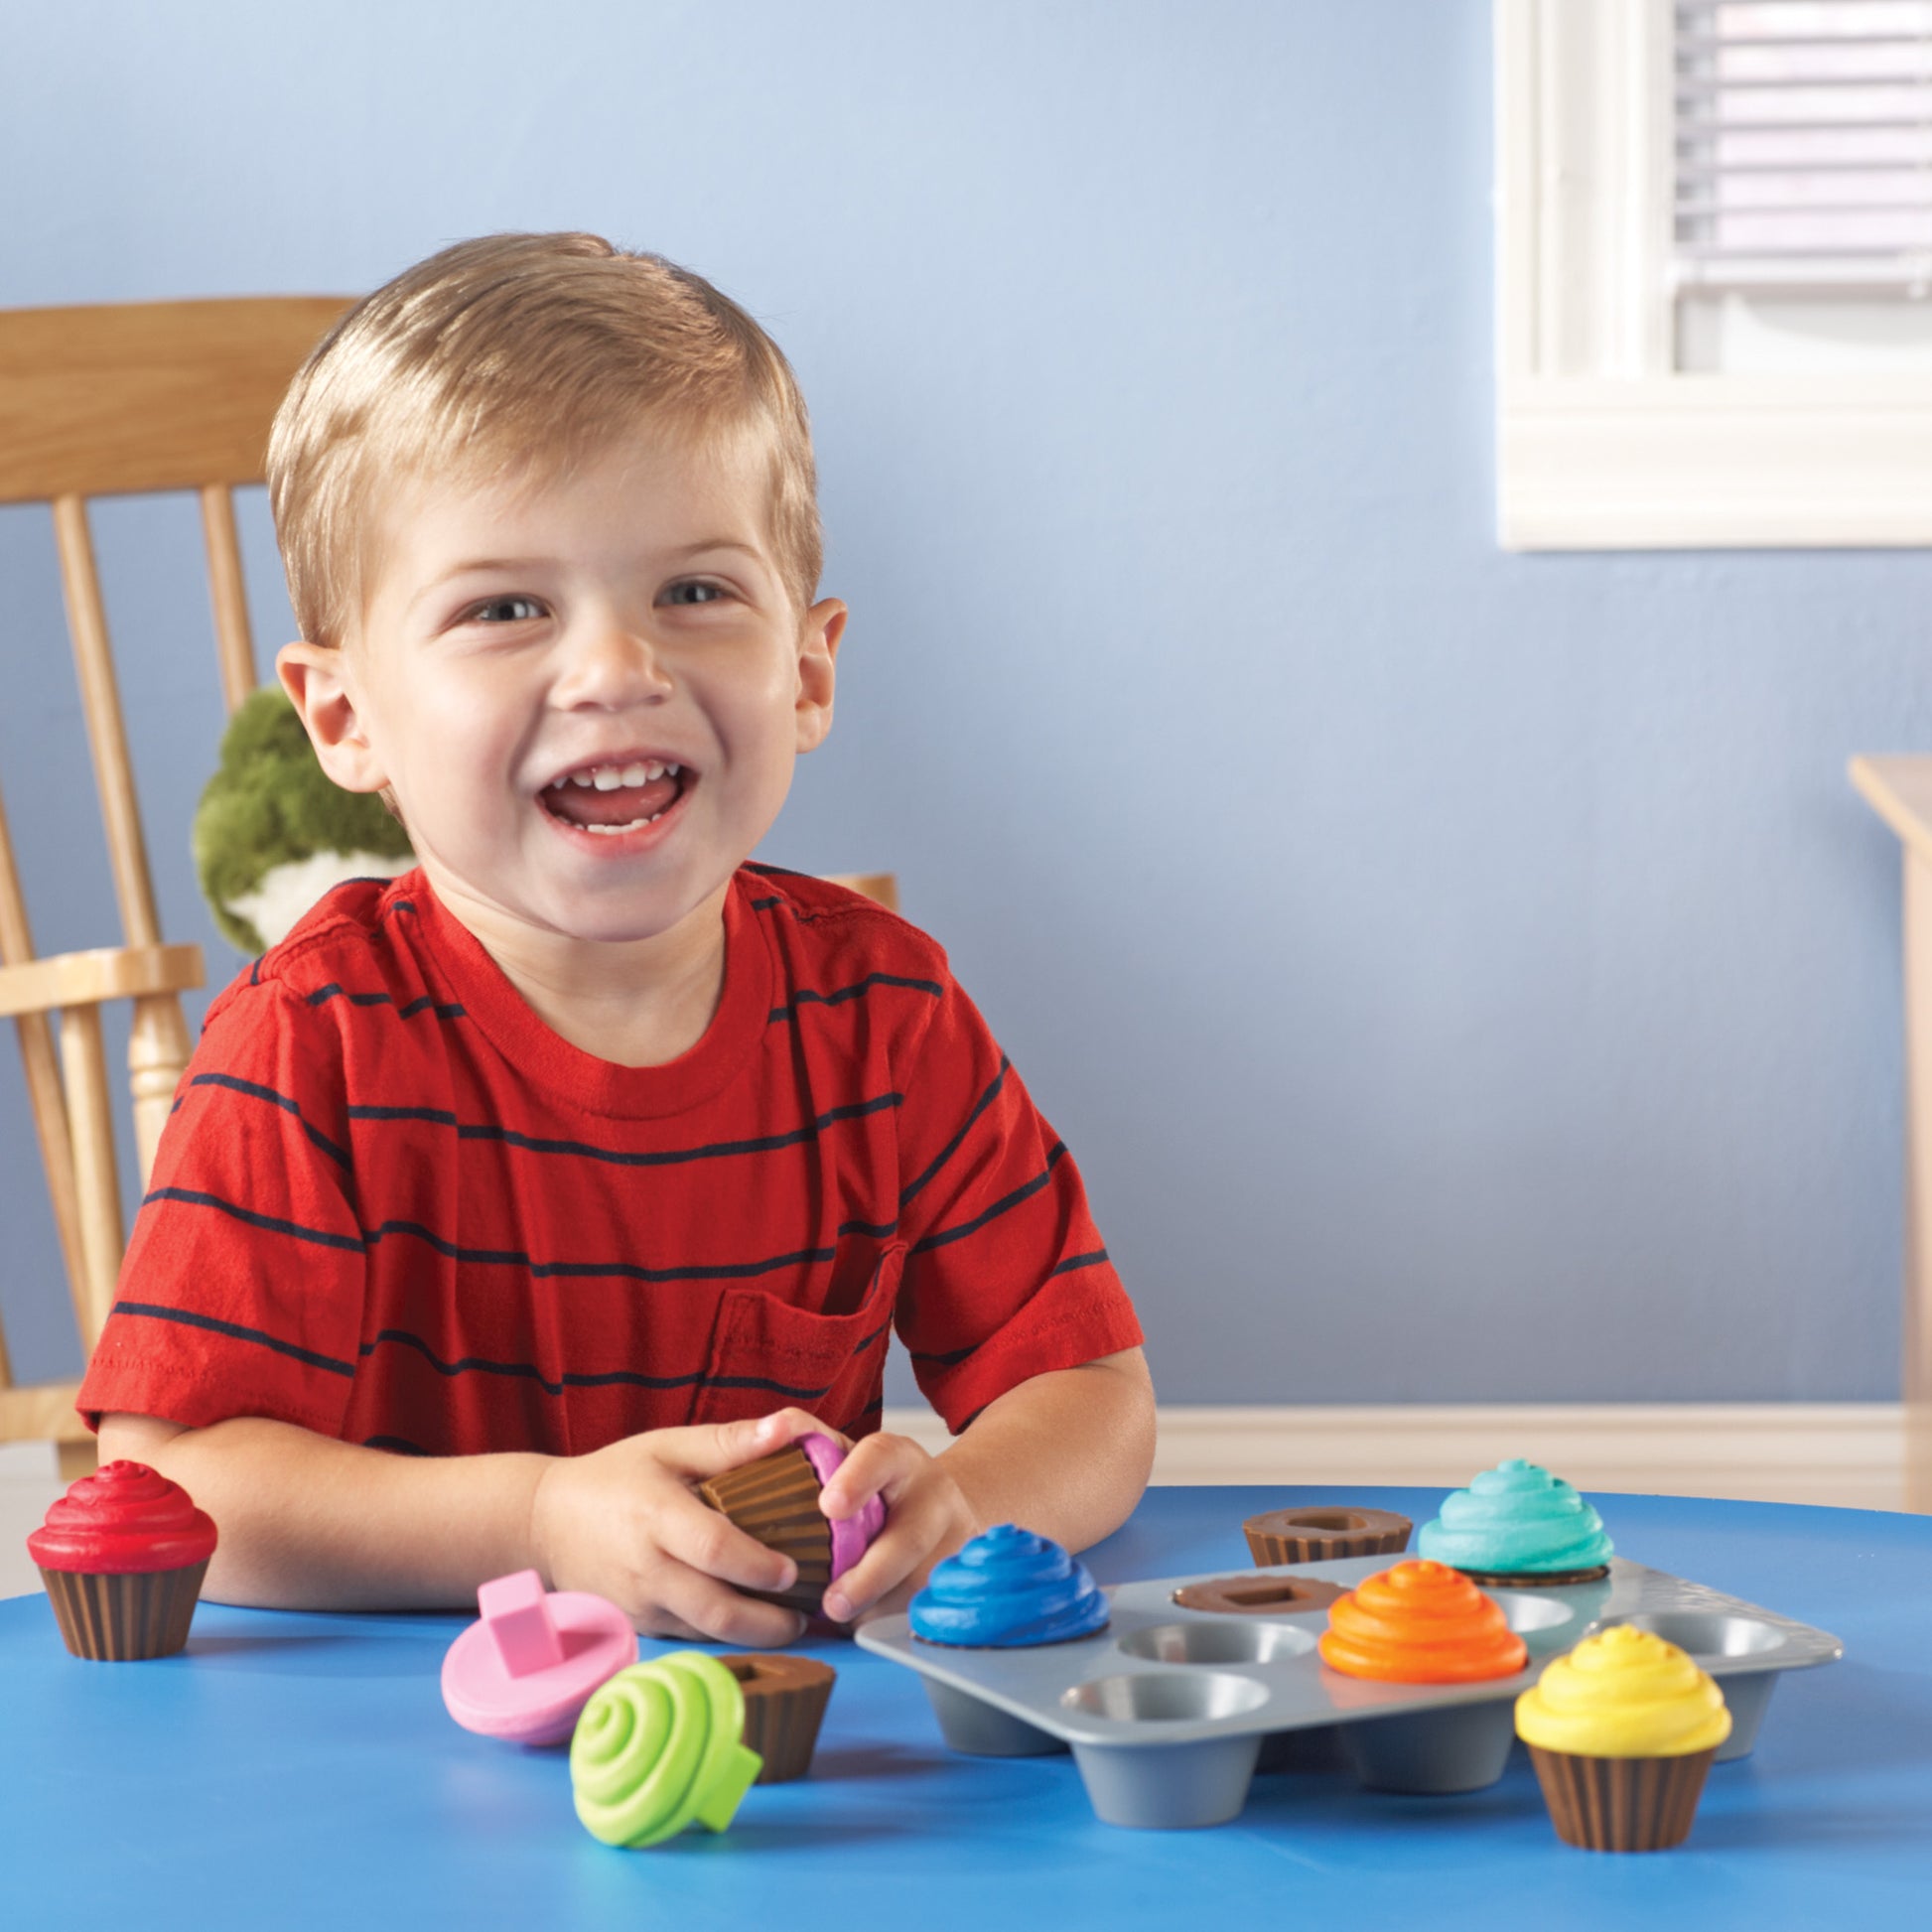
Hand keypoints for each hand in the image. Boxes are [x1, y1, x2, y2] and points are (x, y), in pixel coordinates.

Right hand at [529, 1410, 826, 1644]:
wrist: (544, 1523)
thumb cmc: (614, 1477)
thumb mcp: (666, 1447)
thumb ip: (728, 1442)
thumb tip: (788, 1428)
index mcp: (656, 1515)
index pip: (714, 1548)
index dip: (758, 1565)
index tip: (794, 1570)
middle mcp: (646, 1568)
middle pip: (715, 1610)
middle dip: (768, 1622)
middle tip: (806, 1612)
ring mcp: (639, 1605)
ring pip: (705, 1634)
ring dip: (753, 1636)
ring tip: (791, 1623)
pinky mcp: (637, 1625)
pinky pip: (688, 1638)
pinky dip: (724, 1637)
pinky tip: (751, 1624)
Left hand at [815, 1432, 980, 1623]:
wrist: (939, 1507)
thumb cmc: (876, 1485)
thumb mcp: (850, 1457)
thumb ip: (811, 1445)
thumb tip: (771, 1433)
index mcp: (900, 1460)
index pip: (881, 1457)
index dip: (857, 1479)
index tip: (829, 1505)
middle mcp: (932, 1497)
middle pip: (908, 1539)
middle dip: (870, 1576)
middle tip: (832, 1603)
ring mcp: (949, 1543)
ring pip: (915, 1584)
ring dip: (874, 1608)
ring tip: (838, 1619)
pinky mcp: (951, 1580)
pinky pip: (918, 1608)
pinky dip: (884, 1620)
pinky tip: (859, 1623)